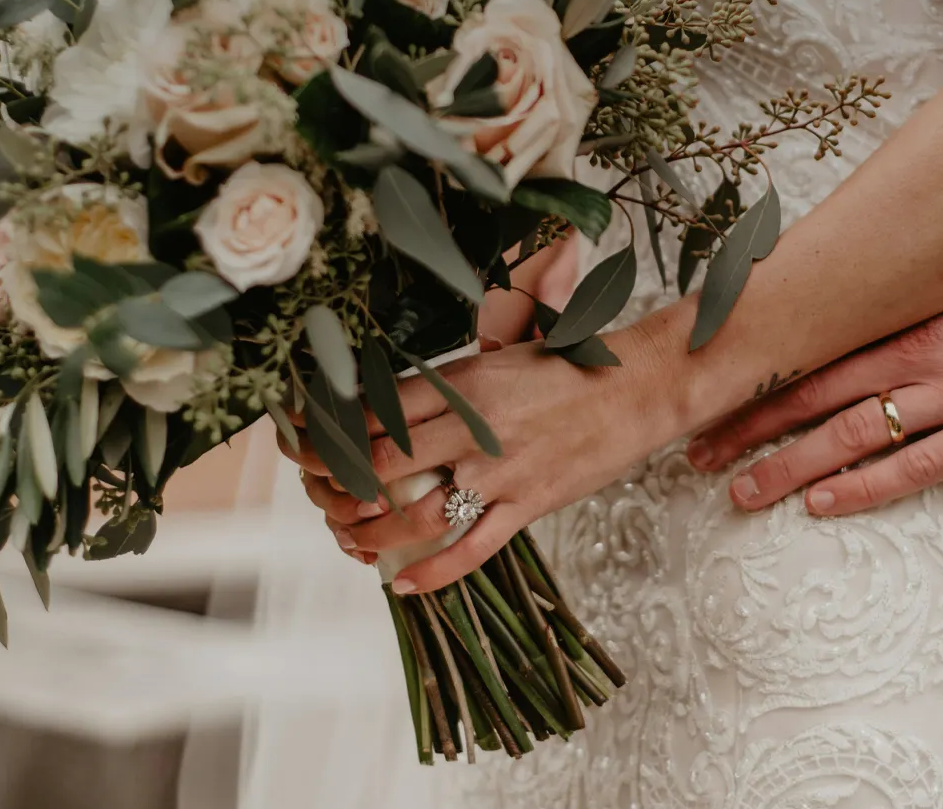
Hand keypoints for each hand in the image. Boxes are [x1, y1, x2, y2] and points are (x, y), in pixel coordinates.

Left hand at [284, 239, 585, 568]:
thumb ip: (447, 383)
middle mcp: (474, 427)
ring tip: (350, 541)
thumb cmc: (570, 366)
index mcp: (462, 382)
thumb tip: (391, 402)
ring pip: (416, 517)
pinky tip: (403, 585)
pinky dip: (433, 574)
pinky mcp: (530, 505)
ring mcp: (502, 472)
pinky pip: (472, 550)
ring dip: (371, 536)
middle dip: (335, 487)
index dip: (328, 433)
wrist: (639, 385)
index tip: (303, 444)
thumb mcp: (498, 356)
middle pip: (380, 465)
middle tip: (317, 495)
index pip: (374, 412)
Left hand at [687, 197, 942, 516]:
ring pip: (851, 433)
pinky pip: (918, 466)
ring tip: (739, 492)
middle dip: (749, 425)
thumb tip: (879, 307)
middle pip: (813, 391)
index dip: (759, 373)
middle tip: (694, 452)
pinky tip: (821, 504)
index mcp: (914, 307)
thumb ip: (927, 296)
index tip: (709, 390)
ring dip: (788, 465)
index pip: (814, 345)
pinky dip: (863, 488)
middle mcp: (922, 348)